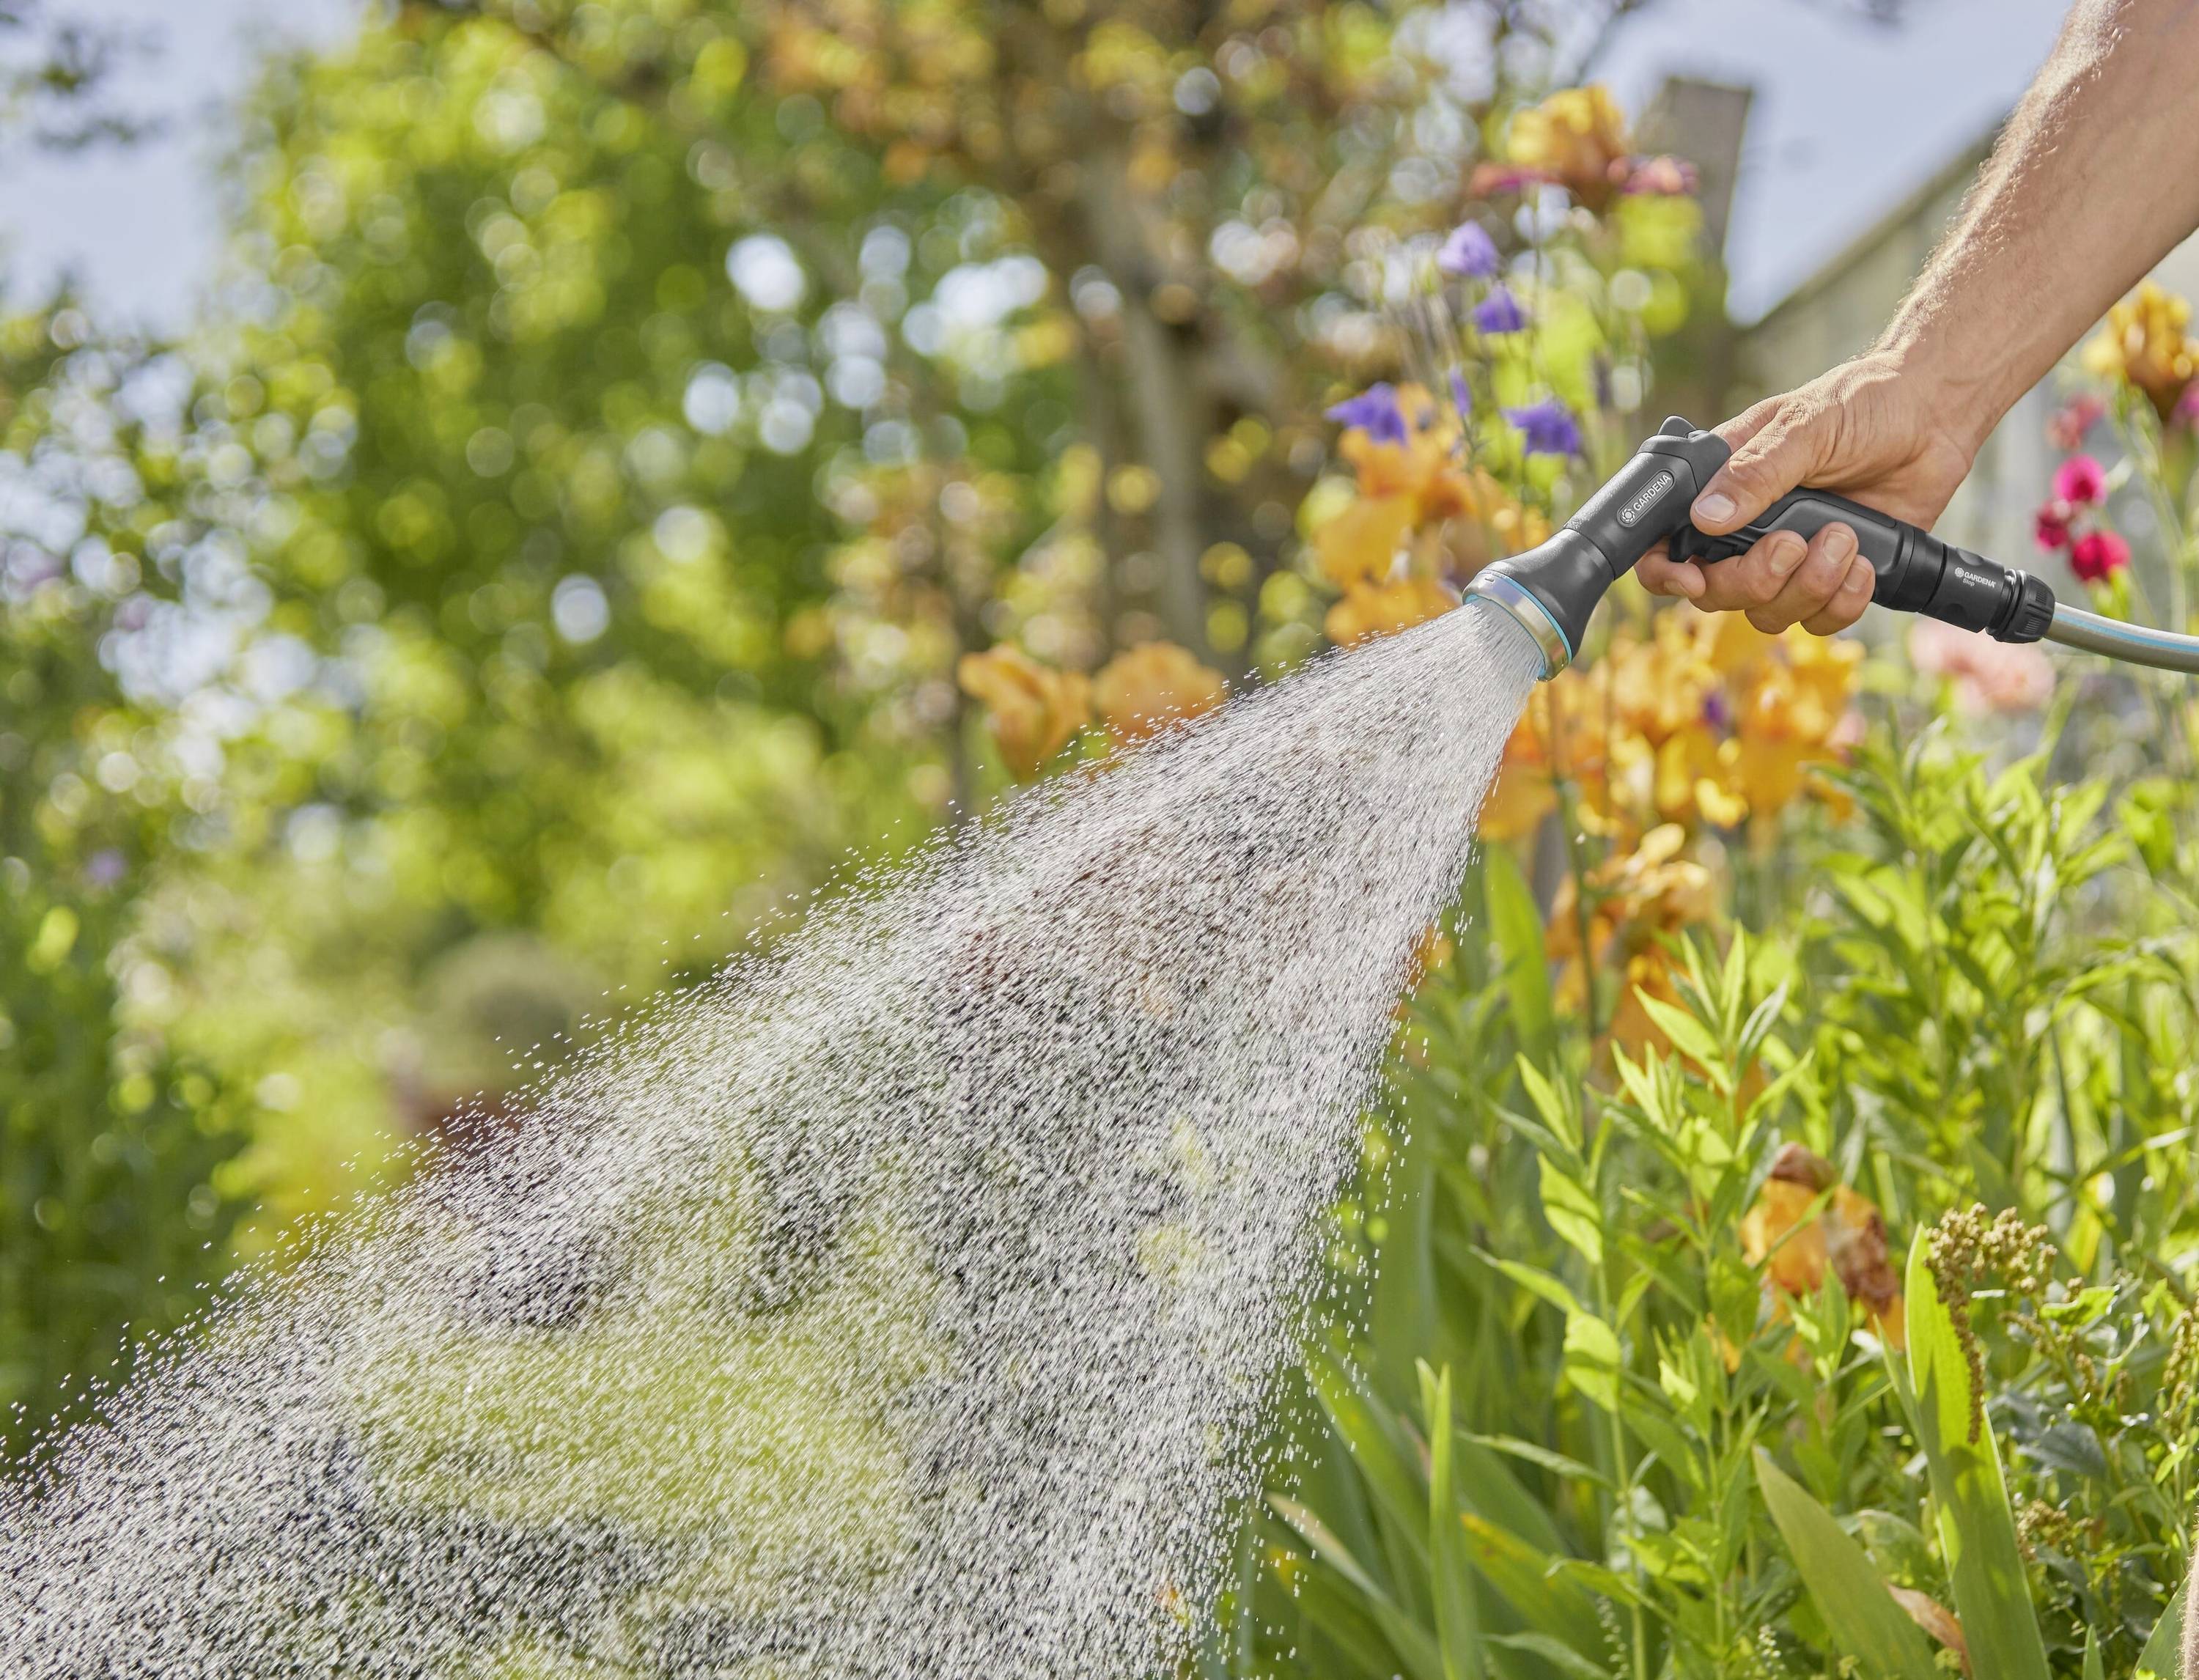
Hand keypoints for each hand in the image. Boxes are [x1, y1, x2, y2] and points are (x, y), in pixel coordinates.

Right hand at [1635, 350, 1985, 633]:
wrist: (1935, 416)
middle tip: (1794, 544)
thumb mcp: (1805, 426)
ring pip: (1767, 614)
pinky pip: (1819, 622)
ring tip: (1845, 539)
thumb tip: (1707, 516)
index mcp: (1723, 488)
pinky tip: (1865, 563)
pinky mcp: (1834, 578)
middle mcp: (1748, 531)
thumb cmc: (1864, 404)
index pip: (1666, 543)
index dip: (1665, 570)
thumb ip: (1757, 472)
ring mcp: (1791, 559)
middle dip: (1755, 579)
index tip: (1691, 576)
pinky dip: (1843, 601)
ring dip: (1808, 587)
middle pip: (1716, 593)